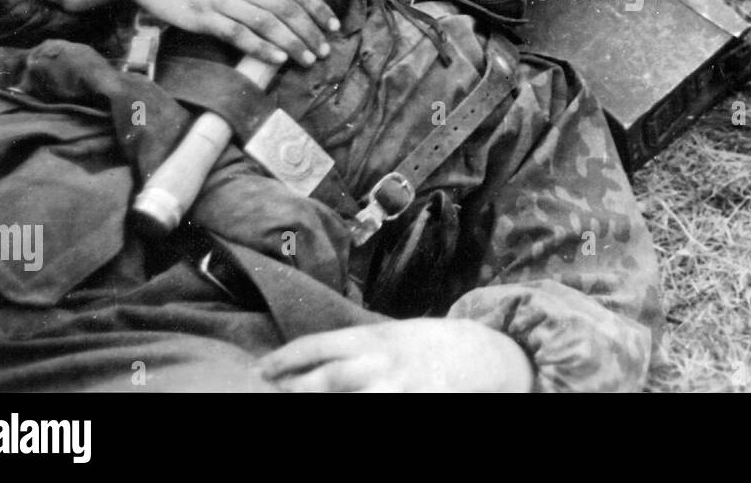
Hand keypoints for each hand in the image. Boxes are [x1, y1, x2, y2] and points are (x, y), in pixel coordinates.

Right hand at [55, 0, 338, 66]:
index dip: (318, 8)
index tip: (334, 25)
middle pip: (286, 7)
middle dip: (310, 30)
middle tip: (323, 50)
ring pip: (266, 22)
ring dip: (291, 42)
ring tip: (307, 59)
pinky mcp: (202, 16)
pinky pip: (237, 33)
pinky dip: (260, 47)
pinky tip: (276, 58)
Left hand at [256, 319, 535, 391]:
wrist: (489, 356)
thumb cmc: (437, 345)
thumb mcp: (396, 334)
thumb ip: (361, 346)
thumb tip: (317, 360)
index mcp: (376, 337)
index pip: (318, 345)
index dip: (285, 359)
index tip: (261, 370)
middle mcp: (383, 361)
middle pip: (325, 378)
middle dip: (293, 387)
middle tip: (271, 391)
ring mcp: (399, 388)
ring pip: (346, 401)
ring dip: (318, 403)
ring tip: (296, 403)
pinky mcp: (415, 406)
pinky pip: (374, 416)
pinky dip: (353, 414)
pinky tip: (345, 412)